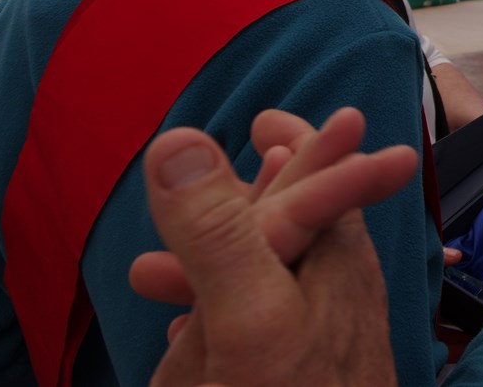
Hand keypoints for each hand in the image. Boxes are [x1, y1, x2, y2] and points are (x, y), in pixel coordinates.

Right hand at [134, 110, 415, 386]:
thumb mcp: (248, 316)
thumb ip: (220, 233)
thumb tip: (182, 142)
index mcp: (333, 258)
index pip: (317, 179)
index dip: (300, 145)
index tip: (270, 121)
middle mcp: (337, 288)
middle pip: (289, 223)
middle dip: (233, 207)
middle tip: (190, 189)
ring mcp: (325, 332)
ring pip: (267, 278)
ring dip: (209, 267)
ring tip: (144, 275)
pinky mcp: (310, 368)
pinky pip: (266, 323)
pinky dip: (224, 314)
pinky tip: (185, 330)